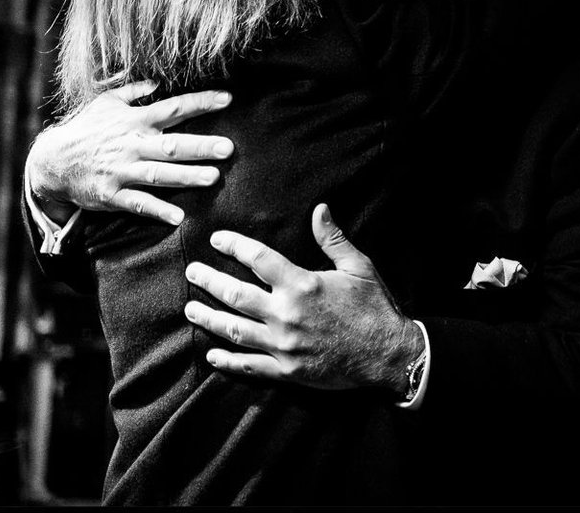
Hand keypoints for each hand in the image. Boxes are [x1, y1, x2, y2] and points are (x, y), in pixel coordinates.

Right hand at [26, 81, 234, 224]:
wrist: (50, 161)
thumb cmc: (85, 130)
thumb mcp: (105, 103)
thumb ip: (133, 91)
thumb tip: (157, 81)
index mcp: (134, 121)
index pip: (173, 109)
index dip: (200, 103)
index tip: (227, 99)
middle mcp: (131, 145)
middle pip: (171, 144)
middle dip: (200, 146)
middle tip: (227, 148)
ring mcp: (121, 170)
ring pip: (158, 174)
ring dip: (186, 176)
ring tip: (213, 178)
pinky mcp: (110, 194)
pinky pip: (137, 203)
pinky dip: (157, 210)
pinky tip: (178, 217)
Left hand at [183, 204, 423, 392]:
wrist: (389, 355)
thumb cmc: (376, 307)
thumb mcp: (359, 267)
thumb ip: (333, 239)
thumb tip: (319, 209)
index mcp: (302, 285)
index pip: (258, 259)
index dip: (235, 246)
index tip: (217, 239)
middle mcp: (286, 314)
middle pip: (235, 294)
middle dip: (209, 281)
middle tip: (192, 272)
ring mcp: (284, 344)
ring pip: (234, 330)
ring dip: (209, 319)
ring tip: (190, 310)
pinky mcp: (287, 370)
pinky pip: (249, 366)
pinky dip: (228, 361)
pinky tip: (212, 355)